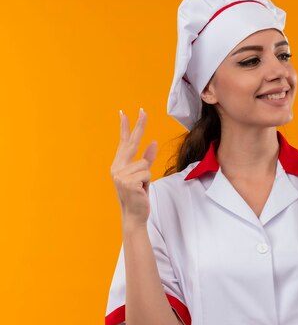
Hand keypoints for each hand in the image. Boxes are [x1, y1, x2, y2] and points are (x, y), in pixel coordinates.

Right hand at [110, 108, 157, 226]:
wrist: (134, 214)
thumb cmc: (138, 195)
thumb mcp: (143, 175)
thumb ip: (147, 159)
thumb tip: (153, 142)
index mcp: (118, 165)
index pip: (123, 142)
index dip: (125, 127)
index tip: (124, 112)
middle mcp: (117, 168)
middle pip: (132, 143)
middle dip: (139, 126)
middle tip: (143, 110)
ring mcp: (120, 175)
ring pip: (145, 165)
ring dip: (147, 177)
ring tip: (141, 188)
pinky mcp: (128, 181)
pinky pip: (147, 174)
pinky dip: (147, 183)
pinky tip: (141, 191)